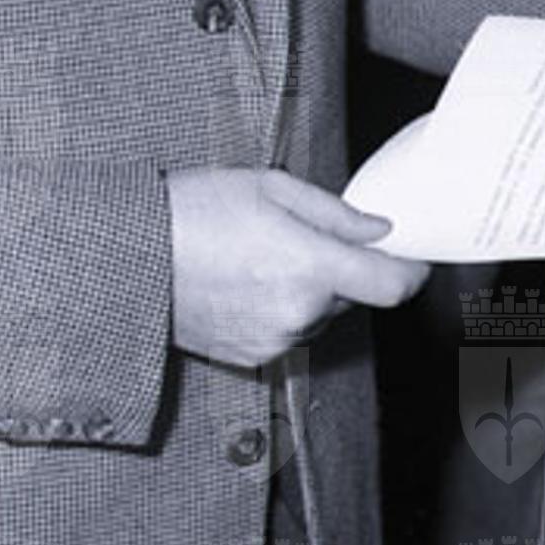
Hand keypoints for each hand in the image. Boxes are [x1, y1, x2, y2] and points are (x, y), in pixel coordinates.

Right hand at [165, 167, 429, 370]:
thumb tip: (378, 230)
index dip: (411, 270)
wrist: (131, 254)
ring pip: (318, 315)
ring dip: (309, 290)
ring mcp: (273, 340)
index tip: (413, 258)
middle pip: (351, 297)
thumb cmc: (192, 210)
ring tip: (260, 255)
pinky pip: (287, 332)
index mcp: (308, 267)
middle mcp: (297, 314)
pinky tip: (245, 280)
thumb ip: (335, 213)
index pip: (391, 285)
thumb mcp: (271, 188)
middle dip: (342, 269)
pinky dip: (280, 309)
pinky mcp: (250, 356)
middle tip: (302, 236)